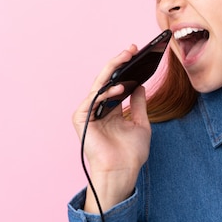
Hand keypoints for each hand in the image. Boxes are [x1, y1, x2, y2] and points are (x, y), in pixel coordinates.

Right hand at [72, 45, 151, 211]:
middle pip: (105, 80)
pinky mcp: (81, 120)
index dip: (124, 67)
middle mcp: (98, 109)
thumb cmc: (131, 153)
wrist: (123, 172)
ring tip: (127, 61)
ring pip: (98, 85)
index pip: (115, 82)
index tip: (135, 52)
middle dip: (117, 62)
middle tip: (130, 49)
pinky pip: (92, 100)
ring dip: (112, 72)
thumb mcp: (141, 123)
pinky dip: (105, 92)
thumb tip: (141, 85)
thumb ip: (139, 104)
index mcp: (110, 109)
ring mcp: (88, 113)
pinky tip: (118, 87)